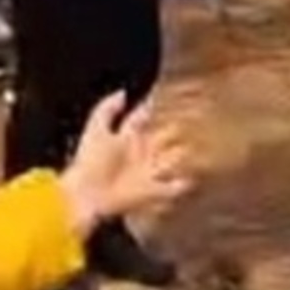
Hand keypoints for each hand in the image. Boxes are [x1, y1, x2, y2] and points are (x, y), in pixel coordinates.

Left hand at [60, 92, 190, 238]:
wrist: (85, 196)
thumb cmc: (89, 163)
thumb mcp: (95, 130)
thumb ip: (106, 109)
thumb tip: (123, 92)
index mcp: (126, 137)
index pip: (143, 118)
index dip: (152, 108)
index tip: (169, 96)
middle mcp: (139, 153)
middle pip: (162, 138)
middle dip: (176, 130)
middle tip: (196, 121)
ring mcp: (148, 172)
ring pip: (173, 160)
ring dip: (184, 155)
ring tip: (203, 148)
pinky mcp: (153, 191)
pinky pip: (173, 187)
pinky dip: (183, 184)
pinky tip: (194, 177)